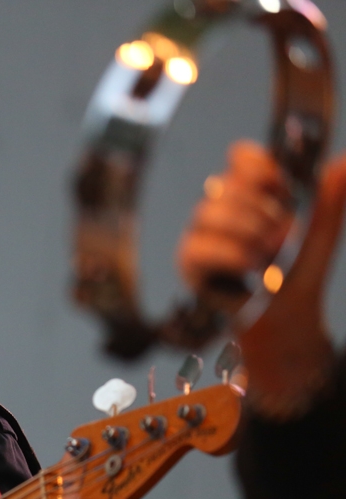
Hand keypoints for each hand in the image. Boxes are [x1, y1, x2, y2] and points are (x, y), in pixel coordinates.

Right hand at [178, 140, 345, 418]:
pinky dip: (229, 256)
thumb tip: (345, 162)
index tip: (280, 187)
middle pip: (225, 184)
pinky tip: (248, 269)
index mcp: (250, 193)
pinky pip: (198, 247)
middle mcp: (220, 209)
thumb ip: (328, 200)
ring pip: (210, 213)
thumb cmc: (297, 276)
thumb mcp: (319, 235)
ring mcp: (200, 234)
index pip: (241, 157)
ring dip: (247, 235)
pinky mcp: (189, 263)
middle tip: (281, 238)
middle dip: (260, 211)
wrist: (284, 320)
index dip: (259, 167)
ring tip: (266, 258)